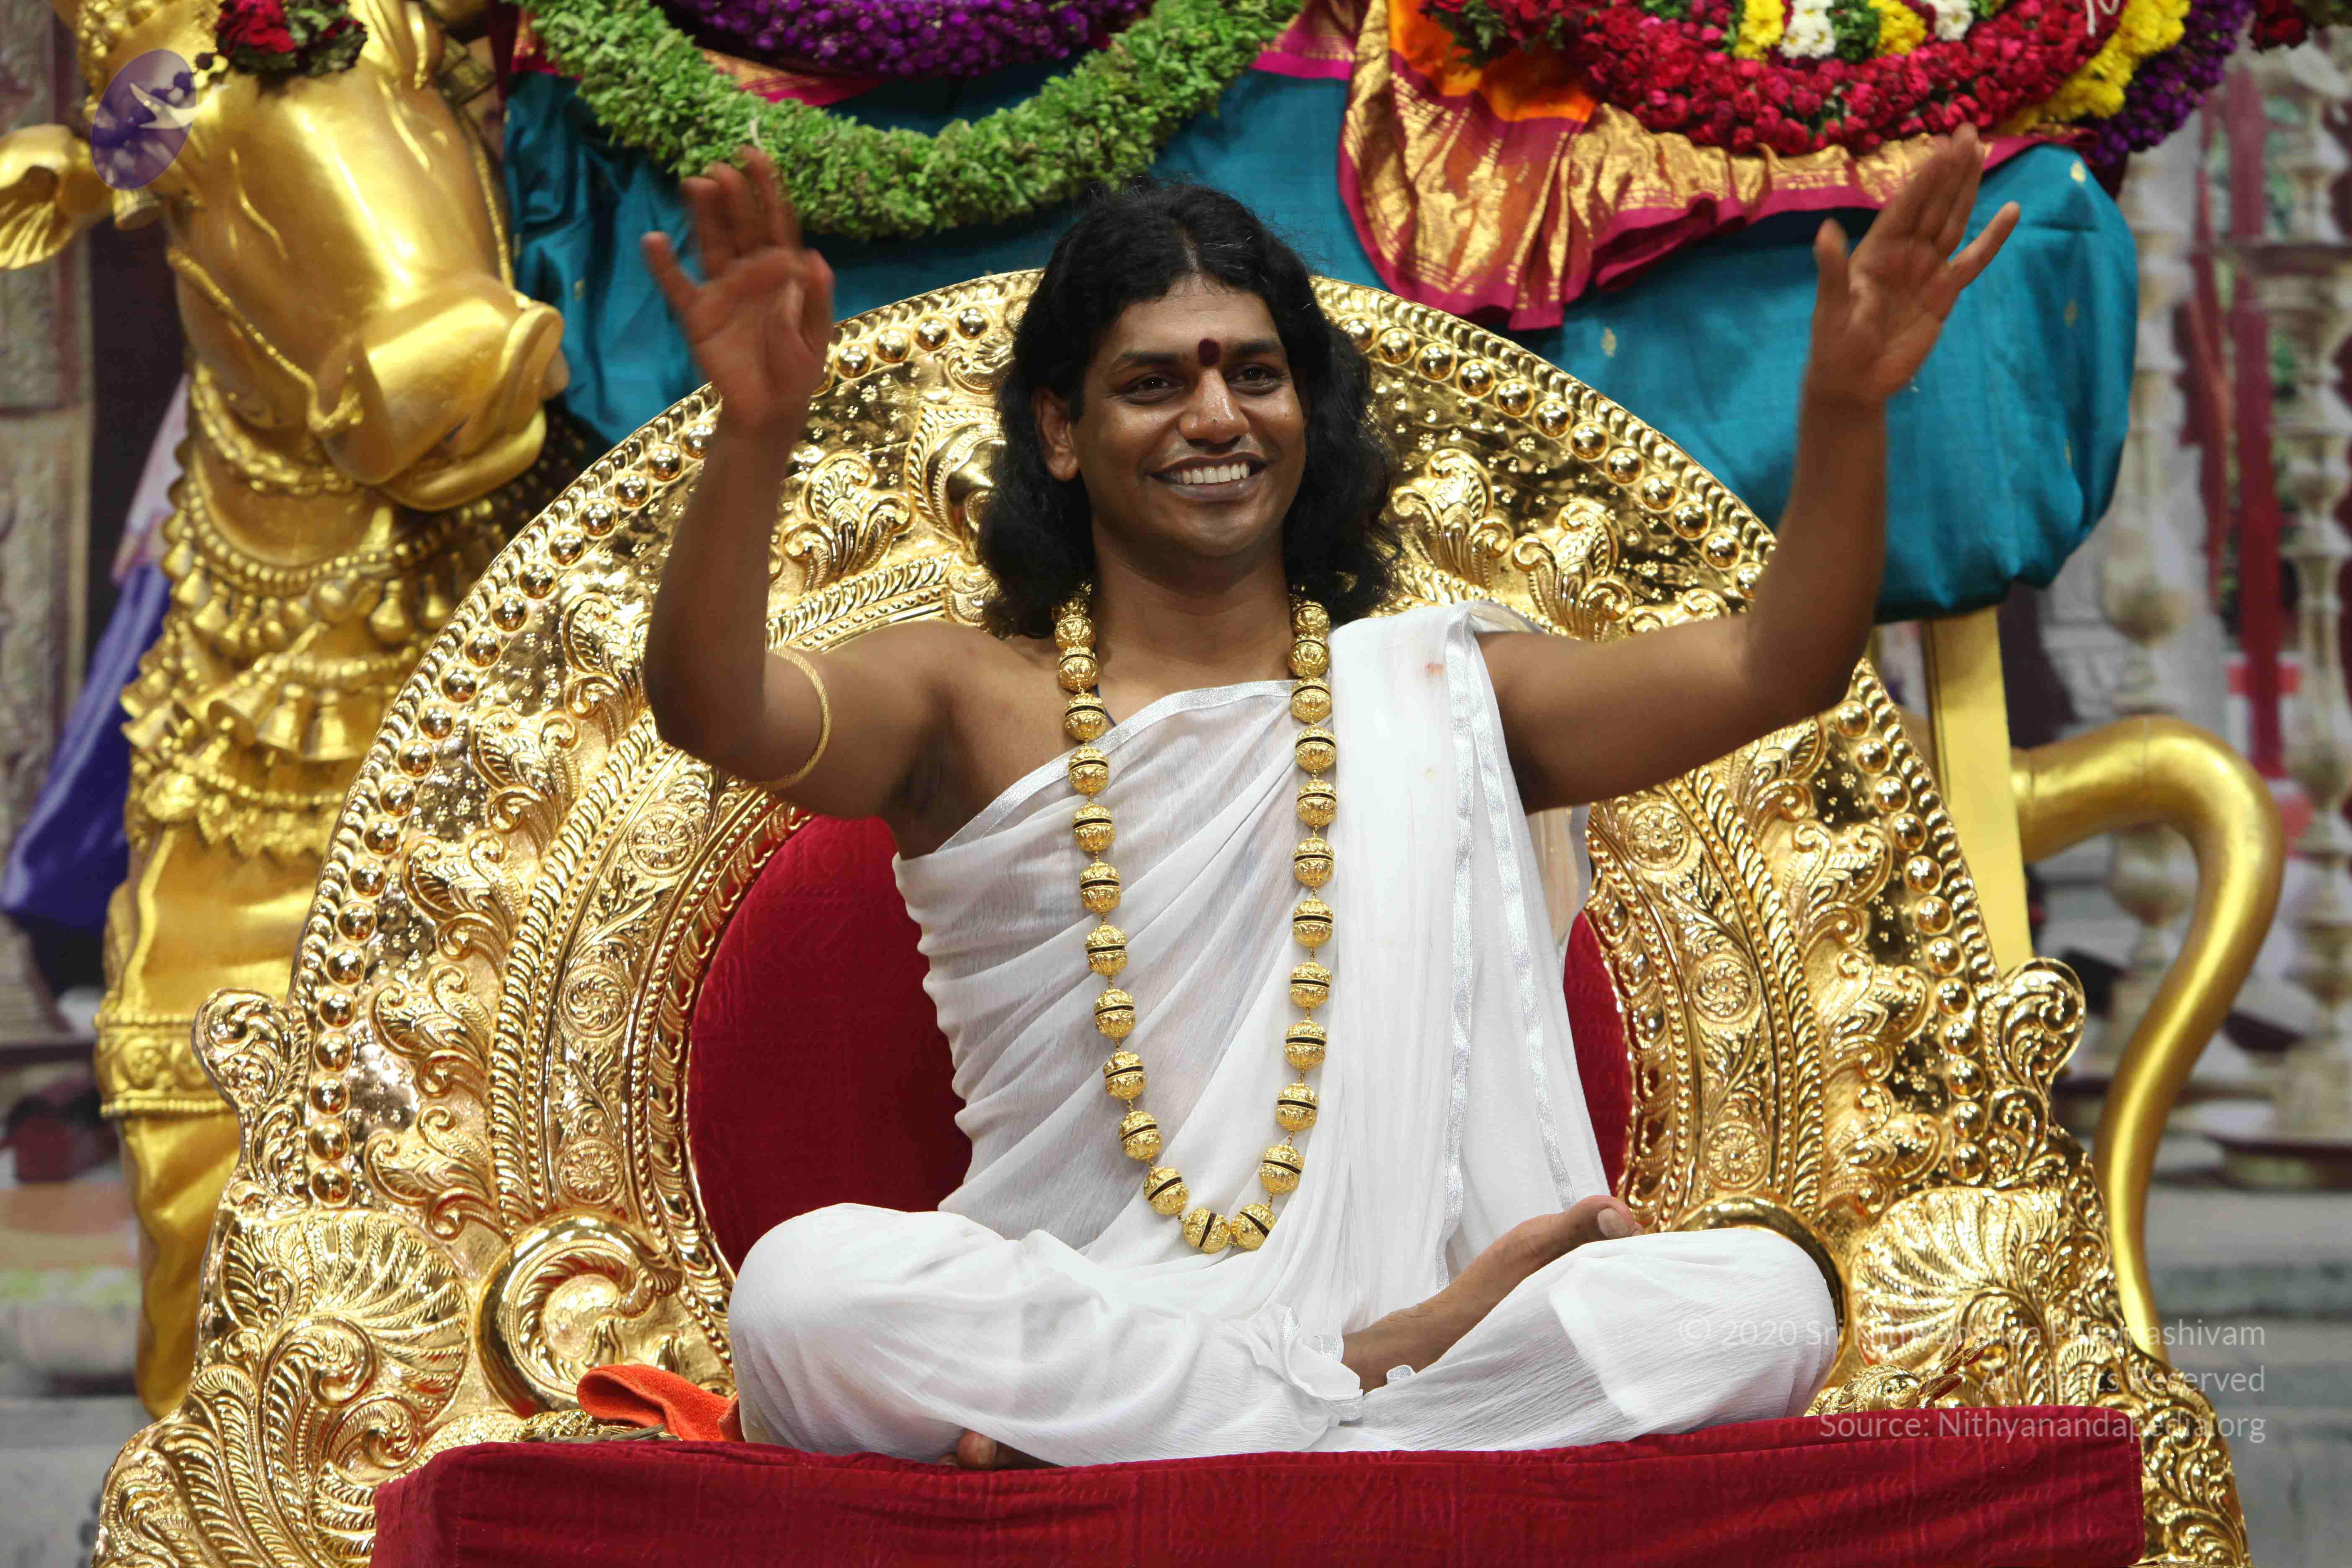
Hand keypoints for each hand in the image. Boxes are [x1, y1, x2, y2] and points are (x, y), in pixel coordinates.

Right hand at [641, 146, 834, 436]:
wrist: (769, 410)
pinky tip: (654, 240)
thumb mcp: (815, 337)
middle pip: (741, 226)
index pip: (776, 223)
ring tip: (695, 184)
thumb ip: (814, 299)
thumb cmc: (796, 371)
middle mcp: (750, 272)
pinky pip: (677, 285)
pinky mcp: (697, 313)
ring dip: (703, 215)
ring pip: (711, 244)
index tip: (755, 156)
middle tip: (722, 170)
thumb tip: (813, 259)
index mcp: (784, 272)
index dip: (767, 190)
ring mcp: (722, 290)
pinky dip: (664, 264)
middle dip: (734, 197)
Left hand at [1804, 124, 2020, 407]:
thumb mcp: (1831, 308)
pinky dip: (1991, 239)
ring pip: (1953, 221)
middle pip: (1934, 203)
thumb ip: (1833, 271)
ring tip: (1983, 154)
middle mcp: (1904, 253)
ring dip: (1968, 190)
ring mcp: (1926, 270)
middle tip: (1970, 132)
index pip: (1906, 205)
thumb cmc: (1834, 345)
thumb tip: (1826, 231)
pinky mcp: (1945, 294)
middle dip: (1951, 169)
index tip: (1944, 145)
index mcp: (1875, 250)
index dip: (1926, 176)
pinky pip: (1973, 261)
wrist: (1854, 383)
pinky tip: (2010, 211)